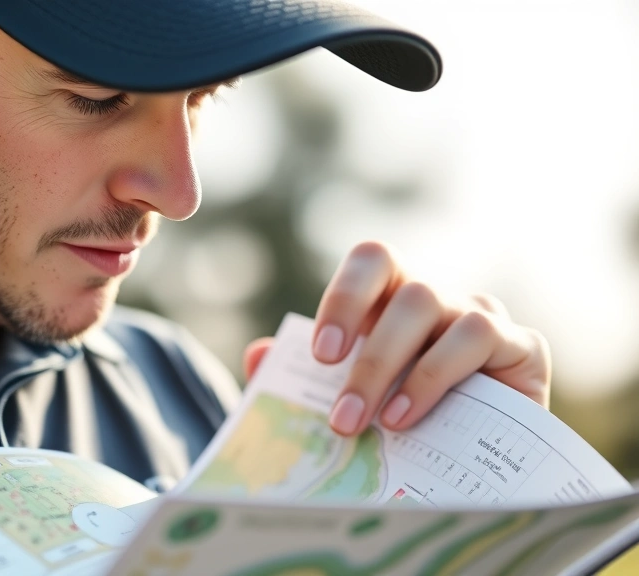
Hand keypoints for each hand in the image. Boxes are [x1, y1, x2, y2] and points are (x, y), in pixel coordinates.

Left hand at [244, 241, 550, 436]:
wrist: (477, 469)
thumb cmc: (402, 424)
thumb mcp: (348, 401)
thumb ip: (300, 378)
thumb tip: (258, 355)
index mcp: (392, 298)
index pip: (372, 261)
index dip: (344, 297)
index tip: (321, 356)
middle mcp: (437, 297)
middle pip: (402, 291)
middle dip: (366, 358)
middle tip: (342, 415)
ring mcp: (480, 313)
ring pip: (432, 307)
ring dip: (396, 369)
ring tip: (377, 424)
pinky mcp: (521, 345)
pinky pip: (476, 337)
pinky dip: (436, 377)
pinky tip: (411, 417)